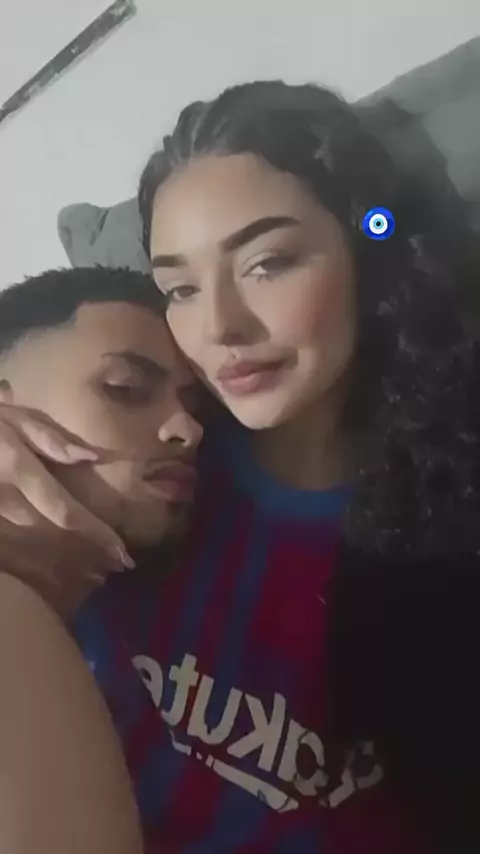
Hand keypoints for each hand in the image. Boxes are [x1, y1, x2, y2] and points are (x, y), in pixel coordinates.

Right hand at [0, 382, 133, 615]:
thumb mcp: (10, 418)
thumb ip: (49, 438)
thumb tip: (91, 457)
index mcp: (18, 473)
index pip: (67, 512)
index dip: (97, 536)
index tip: (123, 554)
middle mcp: (5, 505)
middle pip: (54, 540)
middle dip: (88, 559)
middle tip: (117, 571)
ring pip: (31, 557)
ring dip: (65, 572)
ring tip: (94, 581)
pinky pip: (10, 562)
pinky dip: (35, 575)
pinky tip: (54, 582)